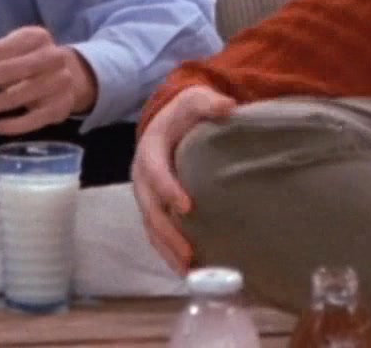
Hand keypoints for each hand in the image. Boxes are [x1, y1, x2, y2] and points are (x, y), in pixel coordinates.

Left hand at [0, 27, 97, 136]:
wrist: (66, 78)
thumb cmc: (25, 63)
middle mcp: (53, 57)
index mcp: (36, 37)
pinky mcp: (61, 107)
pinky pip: (36, 118)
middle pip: (13, 69)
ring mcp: (60, 83)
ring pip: (23, 94)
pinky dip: (15, 124)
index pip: (4, 48)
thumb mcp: (8, 50)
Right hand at [131, 85, 235, 273]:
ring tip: (188, 270)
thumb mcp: (194, 100)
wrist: (167, 122)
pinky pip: (156, 233)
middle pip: (150, 209)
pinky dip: (168, 251)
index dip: (168, 189)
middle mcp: (142, 177)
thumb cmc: (183, 113)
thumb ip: (209, 102)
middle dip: (168, 233)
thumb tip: (228, 107)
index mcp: (150, 150)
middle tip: (189, 253)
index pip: (155, 171)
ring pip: (151, 227)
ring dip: (167, 250)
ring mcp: (146, 196)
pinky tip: (187, 269)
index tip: (188, 207)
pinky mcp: (154, 209)